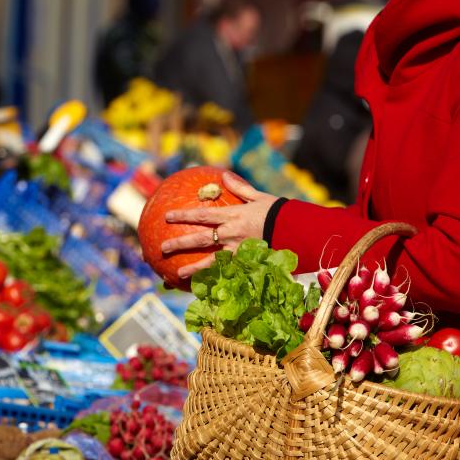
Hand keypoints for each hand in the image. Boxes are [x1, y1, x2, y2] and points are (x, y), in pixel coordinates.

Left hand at [161, 172, 277, 279]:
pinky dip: (214, 277)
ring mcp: (238, 250)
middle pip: (200, 238)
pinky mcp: (247, 262)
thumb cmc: (278, 212)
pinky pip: (227, 270)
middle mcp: (231, 233)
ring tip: (178, 273)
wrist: (297, 230)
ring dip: (193, 267)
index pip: (202, 214)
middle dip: (180, 243)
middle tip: (163, 247)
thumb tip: (224, 175)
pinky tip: (203, 284)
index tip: (167, 217)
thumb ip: (239, 188)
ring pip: (211, 260)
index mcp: (232, 215)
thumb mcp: (259, 197)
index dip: (183, 215)